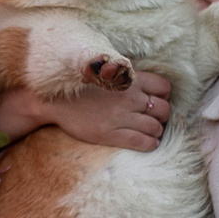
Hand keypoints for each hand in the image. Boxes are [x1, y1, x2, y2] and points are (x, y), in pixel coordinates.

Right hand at [0, 74, 173, 153]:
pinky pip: (141, 142)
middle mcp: (129, 97)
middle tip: (153, 120)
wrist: (54, 100)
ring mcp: (120, 116)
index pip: (164, 88)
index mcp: (129, 79)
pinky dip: (150, 144)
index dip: (163, 97)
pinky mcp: (111, 133)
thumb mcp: (106, 73)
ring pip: (155, 128)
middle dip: (161, 116)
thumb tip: (145, 87)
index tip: (155, 102)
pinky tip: (148, 144)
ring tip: (149, 133)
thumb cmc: (80, 86)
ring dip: (156, 132)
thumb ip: (126, 78)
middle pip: (163, 110)